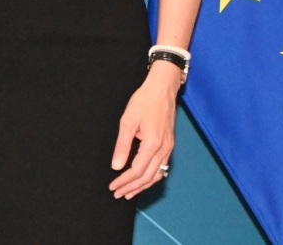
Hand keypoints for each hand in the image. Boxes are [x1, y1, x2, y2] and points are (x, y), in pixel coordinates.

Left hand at [109, 61, 180, 198]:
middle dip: (132, 187)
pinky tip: (143, 179)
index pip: (136, 171)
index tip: (113, 186)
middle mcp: (163, 150)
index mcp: (153, 144)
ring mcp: (168, 148)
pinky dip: (151, 177)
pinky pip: (162, 167)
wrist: (162, 88)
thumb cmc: (144, 101)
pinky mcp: (169, 145)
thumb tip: (116, 166)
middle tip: (118, 193)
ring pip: (156, 175)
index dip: (124, 181)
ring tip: (129, 192)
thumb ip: (122, 146)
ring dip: (142, 186)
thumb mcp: (128, 121)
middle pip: (148, 177)